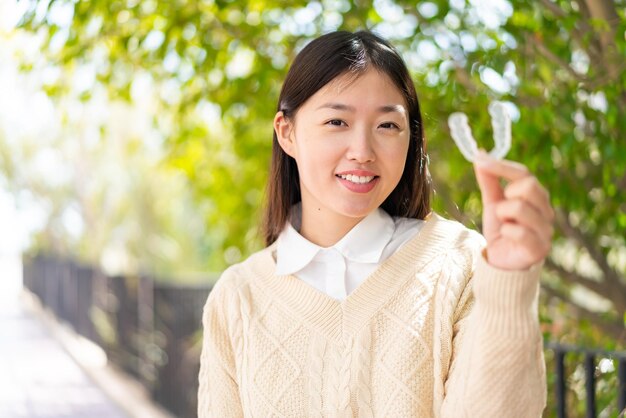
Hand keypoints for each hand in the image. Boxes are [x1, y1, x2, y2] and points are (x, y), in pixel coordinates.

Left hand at [473, 150, 554, 270]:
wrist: (502, 262)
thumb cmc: (501, 229)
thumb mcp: (492, 202)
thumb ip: (489, 181)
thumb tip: (480, 153)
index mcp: (537, 197)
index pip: (524, 173)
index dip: (501, 166)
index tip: (480, 161)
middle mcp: (546, 211)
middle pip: (528, 186)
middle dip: (506, 195)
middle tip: (501, 210)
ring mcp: (546, 230)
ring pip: (520, 208)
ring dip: (502, 215)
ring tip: (504, 224)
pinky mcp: (539, 248)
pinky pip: (518, 232)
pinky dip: (505, 232)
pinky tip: (506, 237)